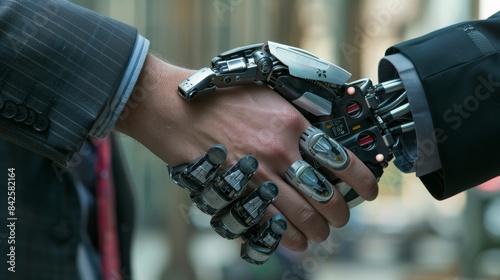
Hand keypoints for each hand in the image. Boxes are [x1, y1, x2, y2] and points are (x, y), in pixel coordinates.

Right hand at [115, 54, 378, 250]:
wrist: (176, 109)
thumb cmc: (220, 97)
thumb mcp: (268, 93)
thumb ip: (298, 113)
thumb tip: (323, 132)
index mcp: (292, 123)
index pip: (341, 159)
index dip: (362, 181)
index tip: (369, 192)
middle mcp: (280, 152)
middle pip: (326, 196)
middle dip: (341, 213)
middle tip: (343, 217)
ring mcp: (258, 176)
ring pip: (302, 216)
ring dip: (319, 230)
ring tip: (323, 232)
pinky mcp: (237, 193)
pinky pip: (271, 224)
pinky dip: (290, 238)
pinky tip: (298, 241)